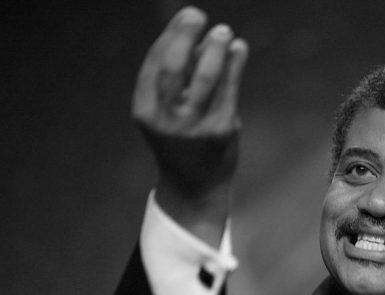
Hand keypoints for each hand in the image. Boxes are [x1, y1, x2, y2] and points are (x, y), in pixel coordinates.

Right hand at [133, 7, 247, 243]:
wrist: (195, 186)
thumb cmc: (181, 141)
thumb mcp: (166, 113)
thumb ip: (177, 81)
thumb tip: (200, 40)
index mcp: (145, 110)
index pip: (154, 65)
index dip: (170, 36)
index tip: (185, 16)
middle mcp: (166, 118)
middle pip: (173, 68)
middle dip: (184, 36)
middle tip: (197, 14)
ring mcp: (194, 126)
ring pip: (204, 78)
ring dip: (215, 49)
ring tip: (225, 31)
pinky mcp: (221, 130)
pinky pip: (229, 91)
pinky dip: (235, 66)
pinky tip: (240, 50)